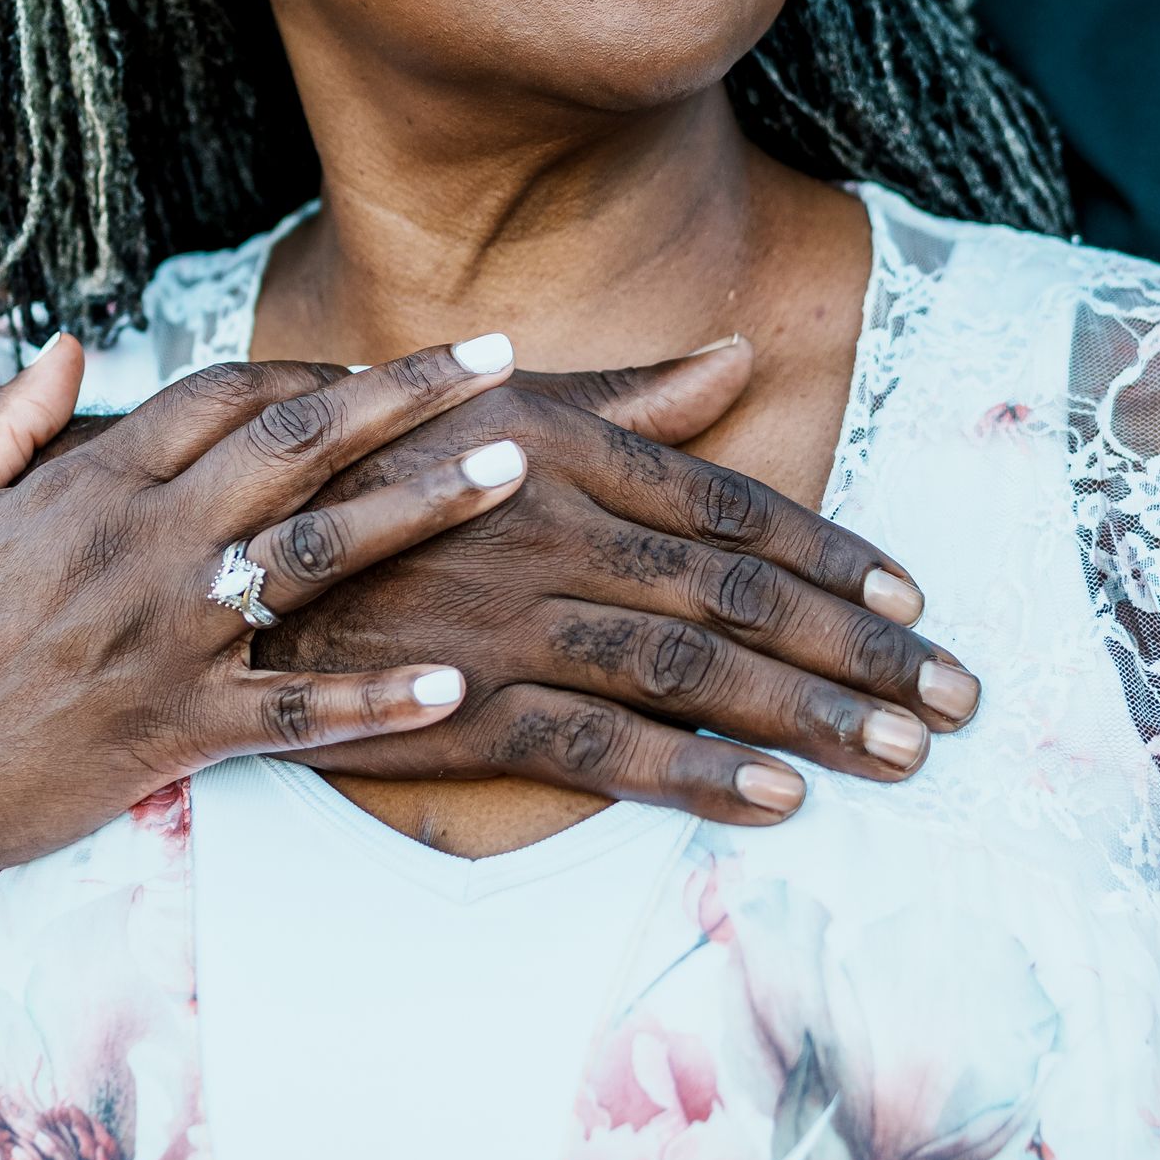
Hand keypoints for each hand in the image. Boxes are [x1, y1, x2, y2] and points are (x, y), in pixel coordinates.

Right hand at [0, 331, 539, 933]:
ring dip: (428, 508)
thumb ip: (1, 421)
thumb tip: (78, 344)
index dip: (307, 366)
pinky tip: (460, 685)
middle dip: (406, 394)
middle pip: (297, 446)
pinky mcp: (176, 736)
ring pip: (321, 556)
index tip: (376, 362)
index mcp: (84, 490)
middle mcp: (140, 550)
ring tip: (517, 468)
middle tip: (498, 358)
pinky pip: (299, 715)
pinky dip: (380, 703)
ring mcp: (165, 642)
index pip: (219, 394)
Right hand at [257, 337, 979, 820]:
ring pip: (693, 677)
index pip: (735, 511)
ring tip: (902, 753)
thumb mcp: (492, 409)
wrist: (203, 556)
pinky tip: (779, 799)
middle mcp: (552, 532)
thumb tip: (738, 360)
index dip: (837, 558)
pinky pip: (603, 751)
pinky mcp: (465, 712)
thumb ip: (626, 399)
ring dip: (810, 719)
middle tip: (957, 696)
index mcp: (568, 454)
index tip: (918, 601)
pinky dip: (698, 777)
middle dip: (863, 652)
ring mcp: (511, 625)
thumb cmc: (364, 474)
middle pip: (740, 600)